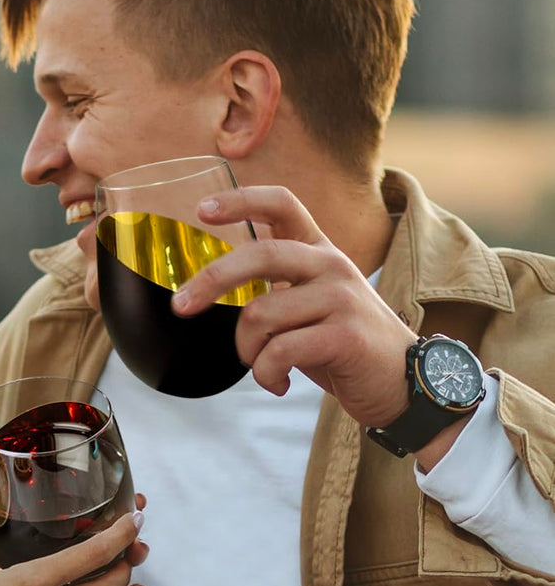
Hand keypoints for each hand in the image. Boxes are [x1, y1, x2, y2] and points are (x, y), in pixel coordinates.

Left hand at [170, 185, 415, 427]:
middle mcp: (331, 265)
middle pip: (260, 255)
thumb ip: (274, 287)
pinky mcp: (346, 336)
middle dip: (211, 281)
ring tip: (261, 366)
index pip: (282, 203)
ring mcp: (342, 298)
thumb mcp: (310, 303)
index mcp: (319, 250)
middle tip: (181, 306)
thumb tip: (205, 289)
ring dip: (247, 350)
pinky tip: (276, 383)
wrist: (403, 384)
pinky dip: (266, 373)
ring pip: (260, 315)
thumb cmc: (341, 343)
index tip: (202, 210)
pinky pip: (279, 351)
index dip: (241, 201)